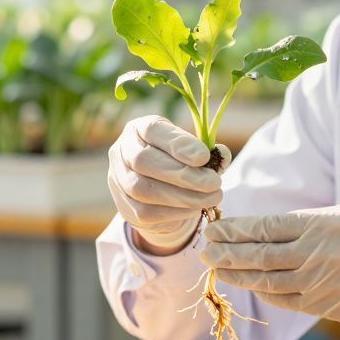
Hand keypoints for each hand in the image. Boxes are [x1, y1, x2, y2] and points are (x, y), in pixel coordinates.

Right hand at [107, 115, 230, 252]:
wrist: (159, 193)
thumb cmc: (179, 163)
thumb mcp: (191, 150)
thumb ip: (207, 151)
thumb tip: (222, 153)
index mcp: (138, 128)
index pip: (152, 130)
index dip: (178, 143)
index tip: (204, 156)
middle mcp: (122, 150)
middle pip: (144, 161)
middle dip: (183, 174)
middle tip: (214, 183)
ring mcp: (117, 179)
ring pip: (142, 189)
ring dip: (182, 196)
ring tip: (211, 197)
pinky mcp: (123, 206)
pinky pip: (145, 212)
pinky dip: (174, 212)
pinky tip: (196, 208)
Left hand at [201, 204, 339, 322]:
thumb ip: (304, 224)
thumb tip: (263, 230)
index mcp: (320, 224)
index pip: (265, 227)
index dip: (234, 229)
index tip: (213, 228)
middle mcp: (317, 254)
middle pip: (259, 255)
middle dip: (226, 253)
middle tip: (204, 250)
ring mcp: (321, 283)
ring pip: (267, 281)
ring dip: (238, 275)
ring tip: (218, 269)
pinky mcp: (327, 306)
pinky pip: (286, 300)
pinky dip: (265, 292)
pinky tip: (250, 285)